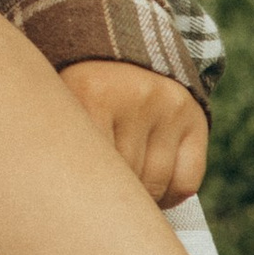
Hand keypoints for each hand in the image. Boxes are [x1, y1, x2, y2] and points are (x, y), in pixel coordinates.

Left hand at [61, 59, 208, 205]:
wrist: (121, 56)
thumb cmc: (79, 96)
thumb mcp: (60, 105)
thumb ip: (59, 142)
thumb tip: (59, 193)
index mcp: (92, 93)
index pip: (90, 166)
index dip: (82, 189)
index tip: (75, 197)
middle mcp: (136, 98)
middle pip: (123, 177)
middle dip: (108, 194)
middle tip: (95, 197)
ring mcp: (168, 109)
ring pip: (155, 184)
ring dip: (138, 198)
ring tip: (121, 194)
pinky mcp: (194, 120)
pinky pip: (185, 183)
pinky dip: (168, 197)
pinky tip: (153, 193)